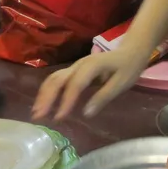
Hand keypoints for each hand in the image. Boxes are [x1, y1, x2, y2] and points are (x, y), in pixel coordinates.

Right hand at [32, 48, 150, 120]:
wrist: (131, 51)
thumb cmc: (127, 68)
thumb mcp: (121, 84)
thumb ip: (103, 97)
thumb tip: (86, 114)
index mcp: (92, 66)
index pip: (76, 84)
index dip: (66, 101)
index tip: (59, 118)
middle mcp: (80, 64)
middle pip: (58, 79)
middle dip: (47, 97)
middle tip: (38, 116)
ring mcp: (75, 66)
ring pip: (54, 78)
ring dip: (44, 94)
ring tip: (37, 112)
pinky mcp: (74, 70)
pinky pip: (57, 79)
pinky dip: (48, 91)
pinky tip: (44, 103)